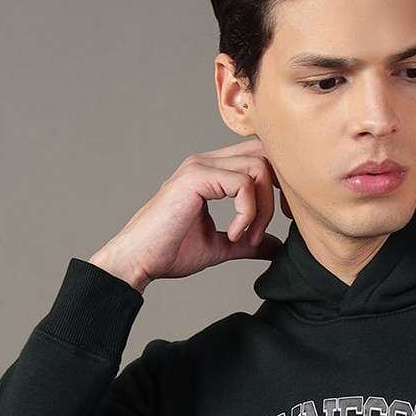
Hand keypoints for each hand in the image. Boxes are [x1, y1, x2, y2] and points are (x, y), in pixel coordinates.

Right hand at [87, 136, 288, 291]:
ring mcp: (199, 166)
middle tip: (272, 226)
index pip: (259, 158)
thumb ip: (249, 242)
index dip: (277, 187)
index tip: (277, 223)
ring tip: (247, 239)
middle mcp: (206, 162)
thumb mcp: (221, 246)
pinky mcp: (195, 178)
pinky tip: (235, 236)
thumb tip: (276, 246)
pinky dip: (247, 214)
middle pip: (264, 154)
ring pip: (258, 168)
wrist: (137, 261)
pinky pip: (242, 184)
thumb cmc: (169, 253)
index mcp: (211, 172)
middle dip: (278, 191)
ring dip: (263, 209)